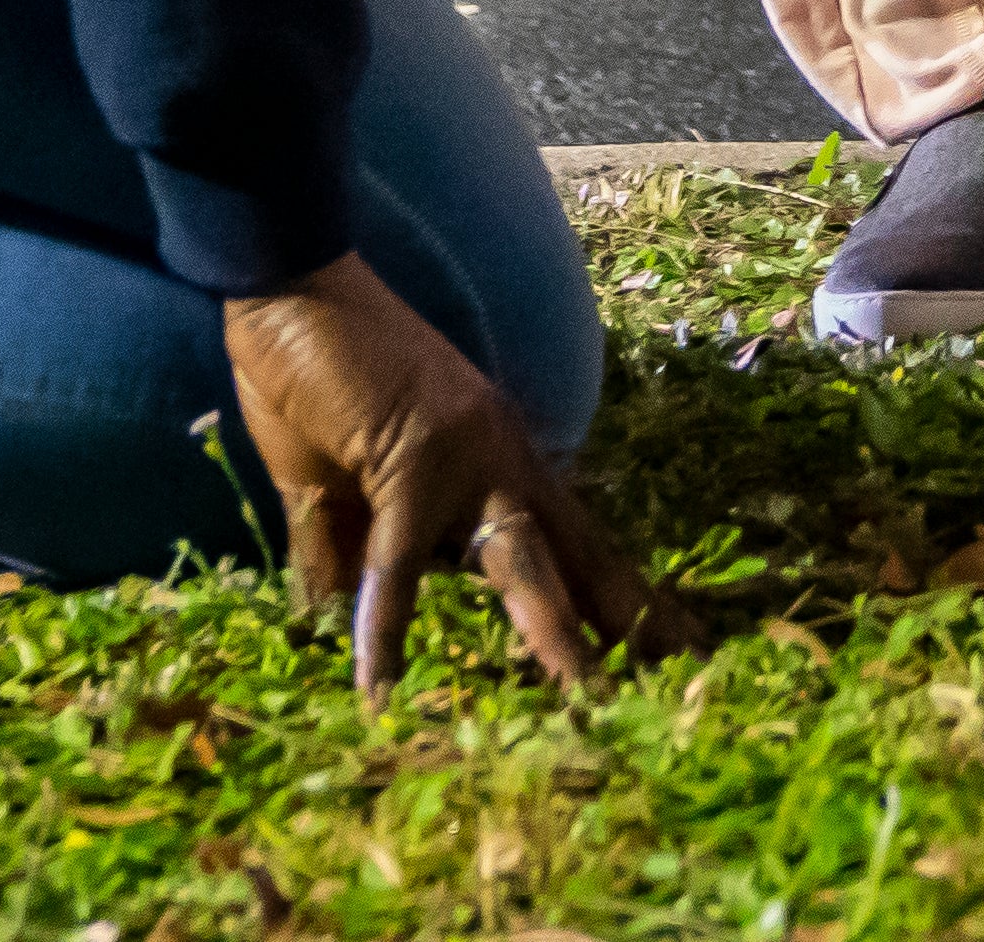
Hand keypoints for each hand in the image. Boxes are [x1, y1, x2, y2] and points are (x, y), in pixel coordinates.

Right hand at [223, 255, 675, 688]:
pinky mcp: (412, 462)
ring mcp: (468, 459)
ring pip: (525, 561)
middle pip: (581, 552)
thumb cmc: (315, 377)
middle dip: (631, 616)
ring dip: (556, 632)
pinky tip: (381, 686)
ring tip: (591, 695)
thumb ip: (344, 552)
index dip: (616, 592)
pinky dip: (387, 625)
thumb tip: (331, 619)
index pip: (573, 540)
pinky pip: (401, 561)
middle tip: (689, 670)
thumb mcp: (334, 484)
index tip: (668, 638)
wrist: (294, 287)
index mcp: (498, 464)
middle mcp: (504, 460)